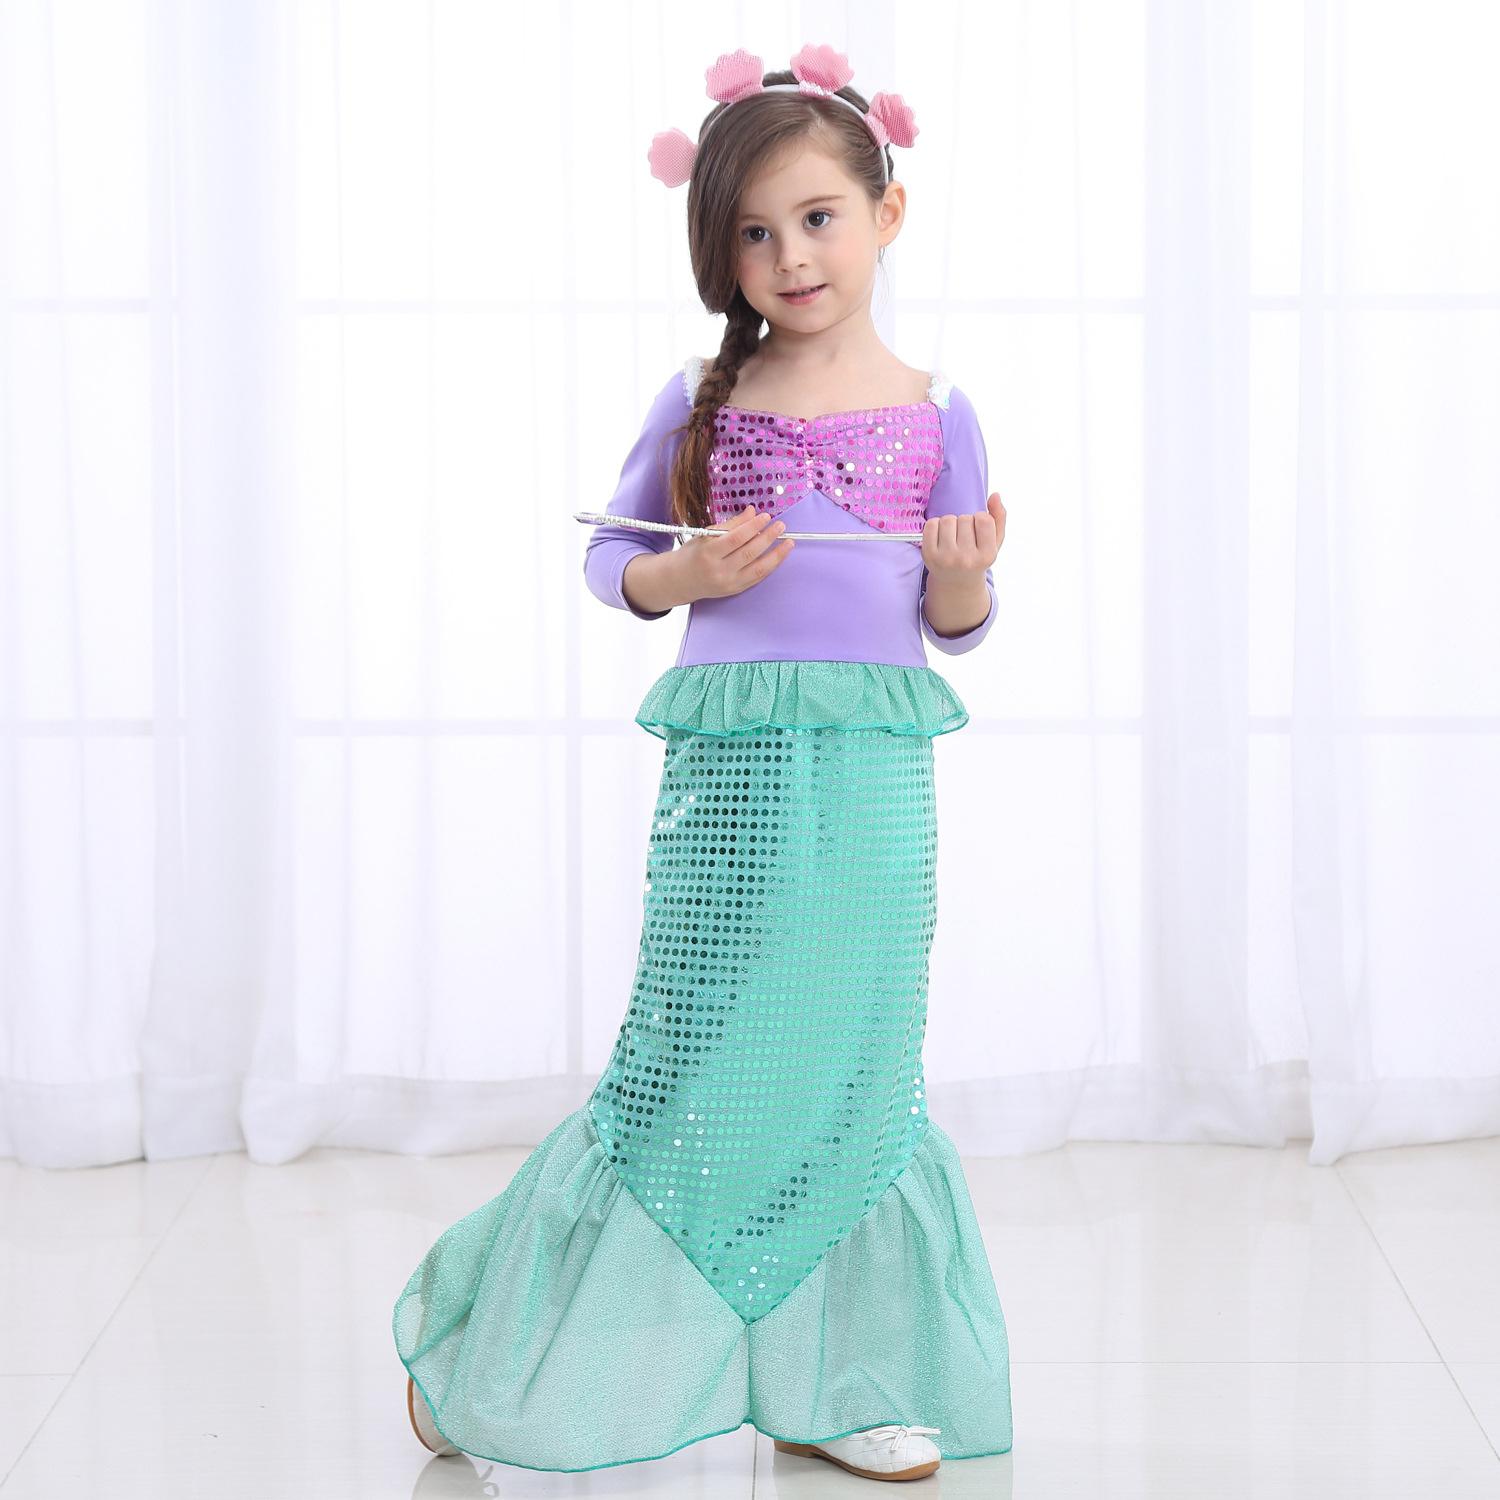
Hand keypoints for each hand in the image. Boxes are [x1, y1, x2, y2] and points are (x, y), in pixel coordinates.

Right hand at [672, 505, 794, 600]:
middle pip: (749, 553)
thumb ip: (731, 524)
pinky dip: (770, 566)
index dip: (753, 526)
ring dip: (776, 555)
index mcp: (708, 553)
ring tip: (788, 542)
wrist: (681, 580)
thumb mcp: (706, 534)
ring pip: (758, 568)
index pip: (736, 538)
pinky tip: (778, 556)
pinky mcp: (736, 590)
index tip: (765, 516)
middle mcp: (719, 570)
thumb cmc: (693, 554)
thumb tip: (752, 512)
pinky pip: (757, 578)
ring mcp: (729, 583)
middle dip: (768, 538)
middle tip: (780, 526)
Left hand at [920, 492, 1005, 581]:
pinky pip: (931, 524)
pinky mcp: (928, 555)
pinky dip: (936, 525)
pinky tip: (941, 537)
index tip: (979, 530)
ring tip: (953, 536)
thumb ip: (999, 518)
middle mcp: (966, 559)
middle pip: (965, 518)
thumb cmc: (977, 558)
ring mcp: (945, 558)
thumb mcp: (994, 543)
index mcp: (986, 556)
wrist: (956, 583)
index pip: (984, 519)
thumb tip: (995, 495)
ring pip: (948, 519)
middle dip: (965, 522)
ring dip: (951, 523)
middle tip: (965, 537)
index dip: (981, 519)